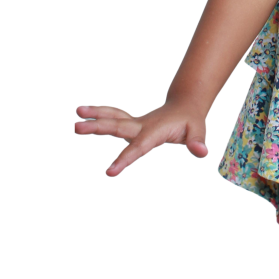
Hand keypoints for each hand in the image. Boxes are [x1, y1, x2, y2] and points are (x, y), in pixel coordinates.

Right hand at [73, 101, 209, 176]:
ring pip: (114, 116)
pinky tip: (83, 115)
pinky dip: (100, 114)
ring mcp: (135, 122)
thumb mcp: (198, 131)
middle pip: (117, 126)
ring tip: (77, 112)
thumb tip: (202, 152)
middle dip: (98, 128)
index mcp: (155, 131)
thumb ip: (197, 142)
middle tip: (76, 127)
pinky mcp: (131, 122)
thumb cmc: (191, 121)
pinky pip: (114, 116)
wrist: (185, 105)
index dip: (124, 160)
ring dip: (96, 114)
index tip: (109, 173)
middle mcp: (141, 125)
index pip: (138, 148)